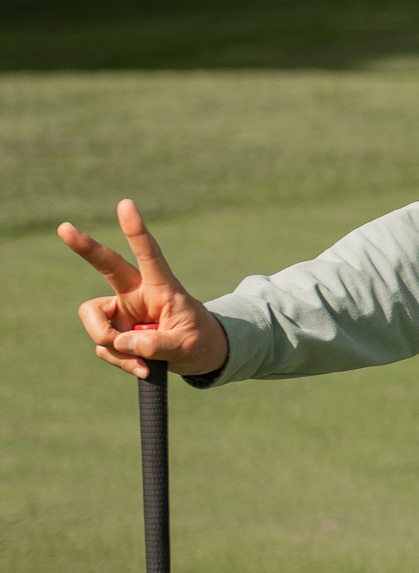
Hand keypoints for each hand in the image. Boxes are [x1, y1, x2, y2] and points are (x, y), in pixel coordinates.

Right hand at [60, 200, 228, 379]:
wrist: (200, 357)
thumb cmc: (201, 342)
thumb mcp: (187, 345)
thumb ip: (156, 343)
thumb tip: (121, 341)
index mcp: (162, 287)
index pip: (149, 255)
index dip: (136, 232)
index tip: (126, 205)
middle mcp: (137, 294)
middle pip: (107, 266)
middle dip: (85, 248)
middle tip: (64, 227)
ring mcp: (122, 312)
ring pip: (97, 324)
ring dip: (114, 347)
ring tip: (143, 360)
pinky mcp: (115, 330)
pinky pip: (105, 347)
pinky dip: (120, 360)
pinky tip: (142, 367)